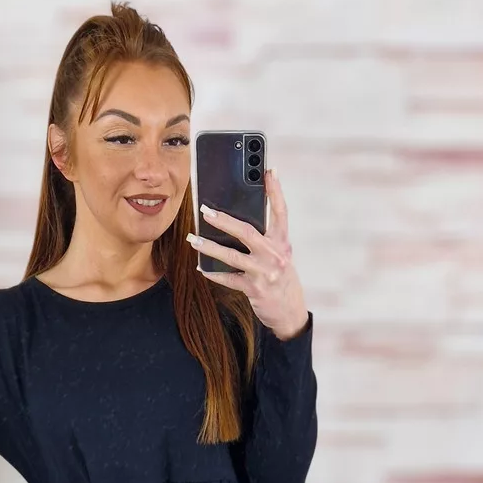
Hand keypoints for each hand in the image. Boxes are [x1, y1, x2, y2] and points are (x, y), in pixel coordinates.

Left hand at [188, 167, 308, 340]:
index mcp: (282, 242)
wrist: (290, 312)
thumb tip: (238, 222)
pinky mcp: (254, 289)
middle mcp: (275, 254)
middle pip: (247, 231)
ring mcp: (265, 272)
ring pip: (232, 256)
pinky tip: (200, 267)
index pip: (281, 212)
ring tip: (192, 238)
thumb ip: (266, 239)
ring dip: (208, 247)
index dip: (276, 190)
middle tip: (204, 210)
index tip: (269, 170)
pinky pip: (228, 279)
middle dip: (224, 220)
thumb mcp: (280, 255)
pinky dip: (213, 273)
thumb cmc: (280, 279)